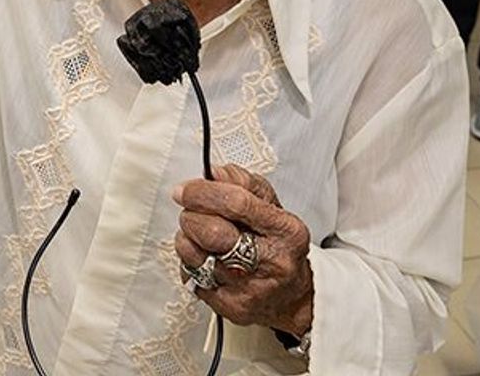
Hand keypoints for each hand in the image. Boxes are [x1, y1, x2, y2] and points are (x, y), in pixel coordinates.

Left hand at [174, 164, 314, 335]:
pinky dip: (190, 263)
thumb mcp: (272, 207)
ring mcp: (251, 288)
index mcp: (285, 230)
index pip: (236, 203)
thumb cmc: (278, 245)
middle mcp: (272, 261)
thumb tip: (213, 172)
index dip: (202, 192)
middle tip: (192, 213)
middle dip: (191, 216)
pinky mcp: (232, 307)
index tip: (185, 190)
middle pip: (211, 231)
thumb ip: (243, 183)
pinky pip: (191, 277)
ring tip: (199, 237)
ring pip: (195, 255)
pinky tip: (206, 260)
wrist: (294, 297)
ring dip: (186, 239)